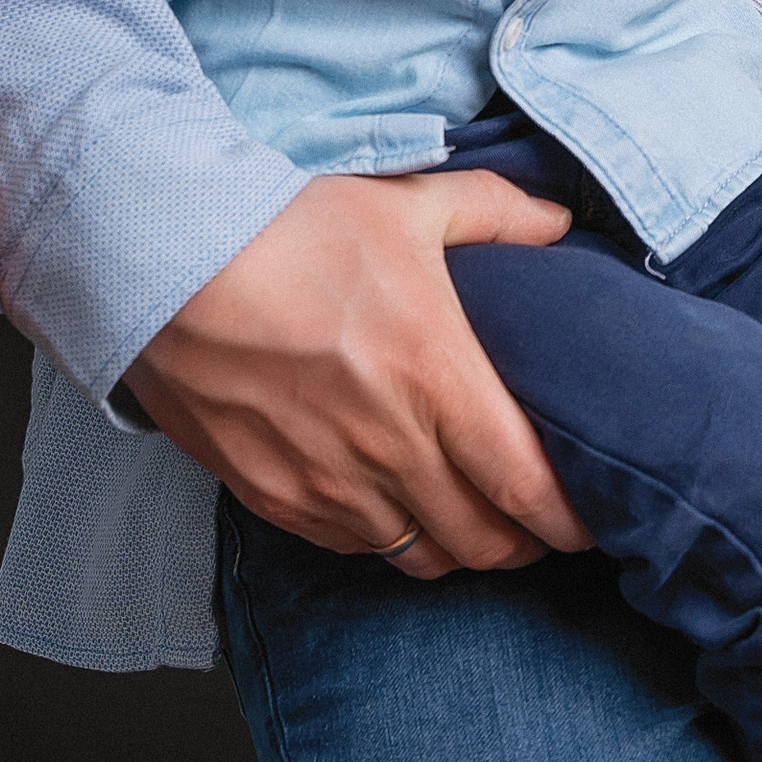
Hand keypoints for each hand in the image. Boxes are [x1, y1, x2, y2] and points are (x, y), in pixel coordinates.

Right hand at [124, 169, 592, 577]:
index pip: (525, 484)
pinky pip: (353, 547)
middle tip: (541, 523)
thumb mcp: (414, 205)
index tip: (590, 518)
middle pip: (479, 539)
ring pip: (418, 556)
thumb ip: (502, 214)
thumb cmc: (297, 230)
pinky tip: (401, 508)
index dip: (567, 518)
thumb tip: (562, 225)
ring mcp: (327, 483)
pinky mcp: (273, 498)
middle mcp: (389, 446)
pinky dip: (389, 539)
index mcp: (438, 377)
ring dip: (457, 548)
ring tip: (476, 522)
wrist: (171, 265)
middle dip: (523, 542)